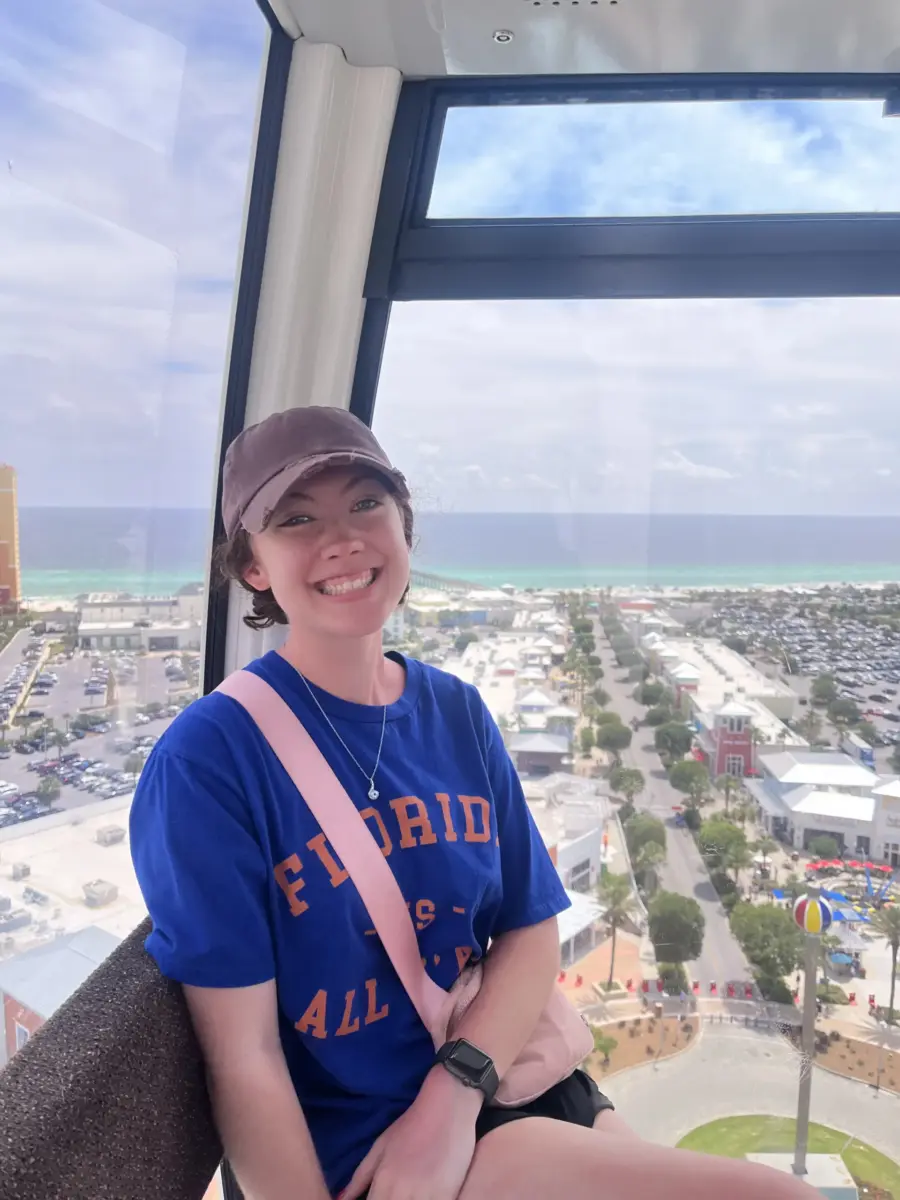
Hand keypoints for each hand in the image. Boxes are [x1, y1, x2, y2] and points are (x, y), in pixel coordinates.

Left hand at [341, 1066, 481, 1199]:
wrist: (448, 1105)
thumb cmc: (412, 1124)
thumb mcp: (381, 1146)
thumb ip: (360, 1177)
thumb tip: (341, 1199)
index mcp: (383, 1183)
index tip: (378, 1197)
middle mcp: (402, 1194)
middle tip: (394, 1193)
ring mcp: (427, 1198)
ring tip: (409, 1193)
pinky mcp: (448, 1197)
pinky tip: (426, 1195)